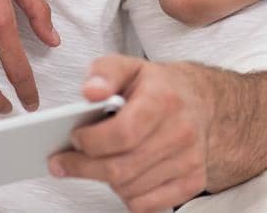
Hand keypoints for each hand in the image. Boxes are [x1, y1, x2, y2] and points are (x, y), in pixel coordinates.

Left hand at [48, 55, 211, 212]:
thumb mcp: (129, 67)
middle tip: (65, 161)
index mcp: (163, 100)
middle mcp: (181, 131)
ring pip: (129, 189)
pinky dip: (127, 196)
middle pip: (121, 168)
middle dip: (84, 167)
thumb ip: (104, 72)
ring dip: (105, 180)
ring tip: (98, 162)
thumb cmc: (159, 87)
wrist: (201, 101)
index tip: (75, 138)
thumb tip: (90, 92)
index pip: (122, 134)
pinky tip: (123, 176)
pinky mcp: (192, 181)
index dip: (90, 142)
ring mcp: (190, 160)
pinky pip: (147, 205)